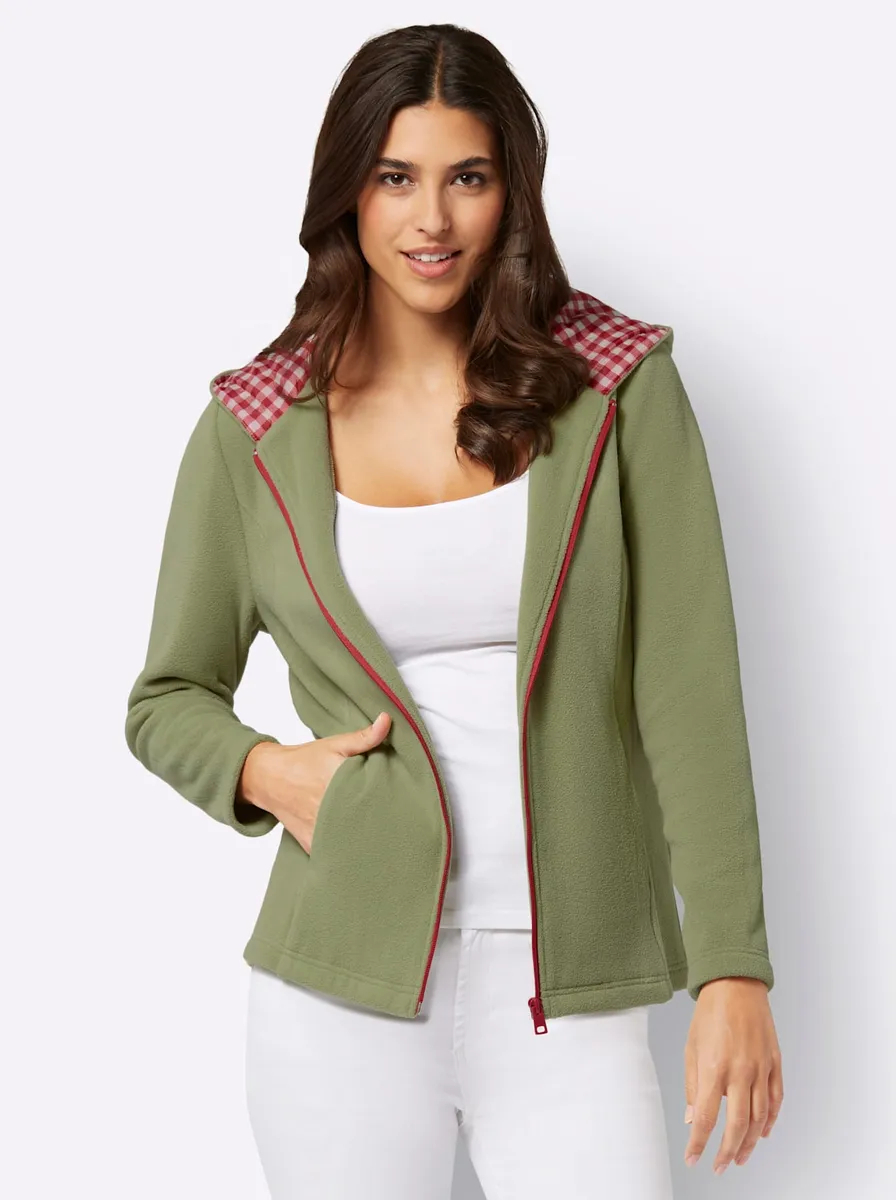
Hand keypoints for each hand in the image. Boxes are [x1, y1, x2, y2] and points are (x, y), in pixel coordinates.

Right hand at [238, 712, 391, 852]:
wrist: (269, 778)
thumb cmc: (305, 760)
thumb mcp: (335, 744)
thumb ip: (364, 737)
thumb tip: (387, 720)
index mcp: (338, 783)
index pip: (375, 798)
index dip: (393, 803)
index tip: (406, 806)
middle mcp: (328, 809)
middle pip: (365, 823)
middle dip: (382, 825)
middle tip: (402, 825)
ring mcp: (319, 830)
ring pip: (351, 843)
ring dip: (366, 842)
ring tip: (387, 842)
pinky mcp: (311, 844)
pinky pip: (334, 855)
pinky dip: (347, 855)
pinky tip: (362, 853)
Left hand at [683, 976, 782, 1173]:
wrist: (735, 986)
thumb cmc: (709, 1014)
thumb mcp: (691, 1047)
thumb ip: (694, 1086)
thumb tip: (693, 1119)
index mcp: (715, 1068)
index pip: (707, 1117)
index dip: (700, 1143)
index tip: (694, 1159)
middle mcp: (740, 1071)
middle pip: (737, 1125)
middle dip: (728, 1151)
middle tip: (721, 1166)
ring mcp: (761, 1068)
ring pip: (760, 1117)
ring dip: (750, 1142)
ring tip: (740, 1156)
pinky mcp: (775, 1063)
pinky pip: (776, 1100)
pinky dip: (770, 1120)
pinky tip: (762, 1133)